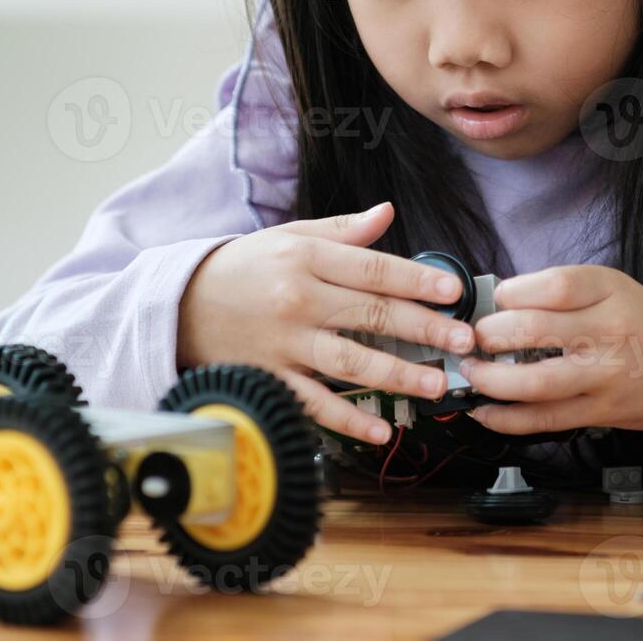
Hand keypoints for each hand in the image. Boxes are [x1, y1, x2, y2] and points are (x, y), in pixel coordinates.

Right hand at [176, 202, 469, 445]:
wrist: (180, 304)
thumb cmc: (243, 267)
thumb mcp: (289, 237)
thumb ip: (342, 231)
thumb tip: (387, 213)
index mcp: (305, 258)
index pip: (372, 269)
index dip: (416, 279)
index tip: (453, 291)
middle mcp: (297, 300)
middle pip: (370, 314)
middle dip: (423, 329)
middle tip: (462, 341)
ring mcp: (283, 343)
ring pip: (349, 362)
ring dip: (397, 375)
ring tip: (435, 385)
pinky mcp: (270, 377)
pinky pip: (314, 402)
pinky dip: (348, 418)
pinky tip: (380, 429)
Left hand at [463, 265, 642, 434]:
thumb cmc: (640, 320)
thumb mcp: (610, 288)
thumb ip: (560, 292)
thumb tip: (497, 303)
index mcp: (609, 292)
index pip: (554, 285)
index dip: (513, 291)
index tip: (496, 298)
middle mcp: (608, 332)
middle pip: (536, 330)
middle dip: (491, 334)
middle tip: (473, 336)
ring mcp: (604, 376)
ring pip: (535, 382)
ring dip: (490, 380)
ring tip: (471, 372)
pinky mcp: (600, 412)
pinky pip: (545, 419)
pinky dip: (506, 418)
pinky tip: (483, 411)